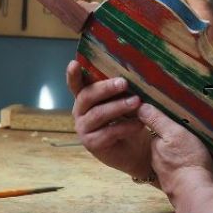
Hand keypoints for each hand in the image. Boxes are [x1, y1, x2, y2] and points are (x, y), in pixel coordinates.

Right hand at [65, 61, 152, 179]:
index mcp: (85, 97)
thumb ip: (121, 89)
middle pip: (87, 96)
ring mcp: (83, 128)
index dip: (73, 75)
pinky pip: (108, 132)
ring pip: (98, 114)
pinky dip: (126, 126)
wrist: (135, 149)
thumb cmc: (128, 119)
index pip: (76, 84)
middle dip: (106, 88)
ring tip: (136, 102)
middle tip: (124, 83)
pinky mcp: (92, 144)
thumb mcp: (124, 100)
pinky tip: (139, 124)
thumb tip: (132, 72)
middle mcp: (80, 111)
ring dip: (118, 106)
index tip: (74, 63)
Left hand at [136, 103, 212, 189]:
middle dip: (170, 142)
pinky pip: (178, 173)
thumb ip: (158, 120)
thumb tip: (141, 106)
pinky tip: (192, 168)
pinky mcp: (176, 187)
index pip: (157, 131)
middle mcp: (156, 161)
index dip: (166, 126)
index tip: (175, 123)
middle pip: (162, 146)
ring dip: (177, 156)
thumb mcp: (175, 133)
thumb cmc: (187, 160)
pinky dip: (183, 169)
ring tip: (191, 152)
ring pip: (169, 160)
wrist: (196, 194)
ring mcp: (166, 176)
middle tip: (186, 136)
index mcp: (155, 146)